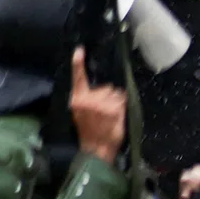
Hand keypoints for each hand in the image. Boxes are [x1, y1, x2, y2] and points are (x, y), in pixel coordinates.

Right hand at [70, 47, 127, 164]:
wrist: (96, 148)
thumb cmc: (92, 131)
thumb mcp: (82, 113)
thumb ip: (88, 99)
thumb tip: (102, 88)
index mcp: (77, 99)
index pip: (78, 78)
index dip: (78, 64)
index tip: (79, 50)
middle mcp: (87, 100)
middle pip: (106, 87)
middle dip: (109, 96)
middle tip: (105, 112)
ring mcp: (100, 105)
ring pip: (116, 93)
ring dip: (117, 102)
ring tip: (110, 116)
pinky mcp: (112, 110)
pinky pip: (122, 101)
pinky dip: (122, 107)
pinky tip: (116, 117)